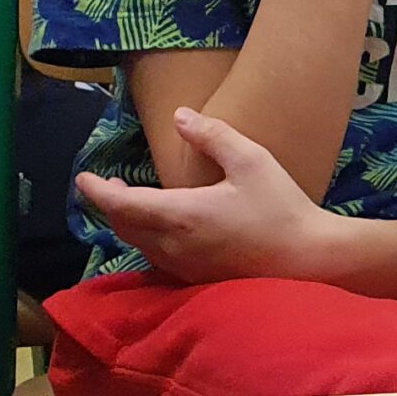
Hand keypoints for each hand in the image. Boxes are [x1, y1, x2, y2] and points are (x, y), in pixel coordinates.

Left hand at [76, 109, 332, 284]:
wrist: (313, 260)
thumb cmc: (284, 209)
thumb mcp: (252, 161)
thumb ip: (212, 135)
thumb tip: (180, 117)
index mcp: (181, 214)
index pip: (119, 204)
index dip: (96, 190)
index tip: (83, 177)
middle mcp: (175, 245)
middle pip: (123, 226)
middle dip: (111, 204)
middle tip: (111, 185)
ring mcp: (186, 266)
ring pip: (139, 244)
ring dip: (130, 223)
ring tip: (135, 203)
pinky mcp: (200, 279)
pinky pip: (159, 258)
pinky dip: (149, 240)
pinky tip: (165, 229)